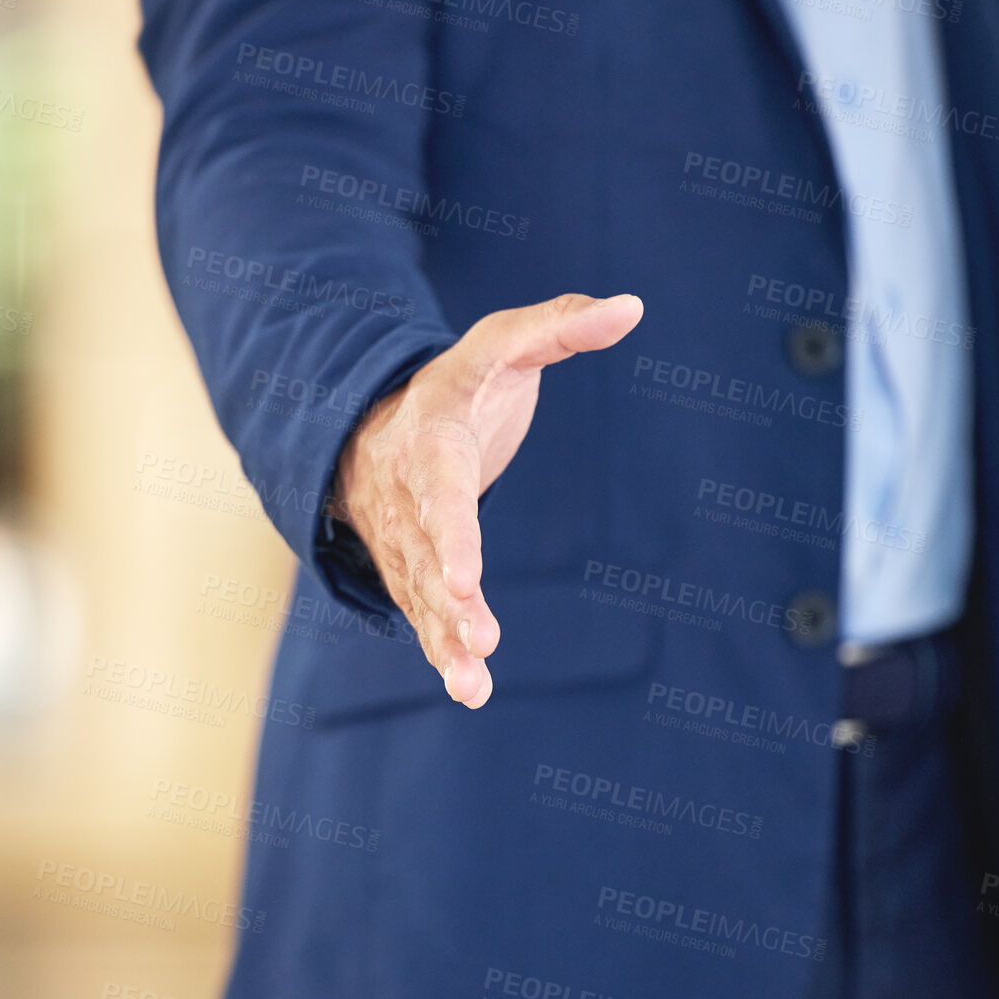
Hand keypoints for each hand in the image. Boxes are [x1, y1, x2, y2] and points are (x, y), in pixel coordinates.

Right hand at [330, 293, 643, 707]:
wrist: (367, 431)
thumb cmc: (453, 388)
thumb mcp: (498, 345)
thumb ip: (558, 325)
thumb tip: (632, 307)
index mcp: (429, 444)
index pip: (439, 492)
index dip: (450, 536)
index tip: (464, 578)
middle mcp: (409, 502)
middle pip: (427, 557)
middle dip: (451, 603)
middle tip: (481, 638)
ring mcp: (406, 544)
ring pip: (422, 598)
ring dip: (447, 642)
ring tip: (472, 686)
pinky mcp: (414, 576)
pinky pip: (425, 618)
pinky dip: (444, 654)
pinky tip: (471, 691)